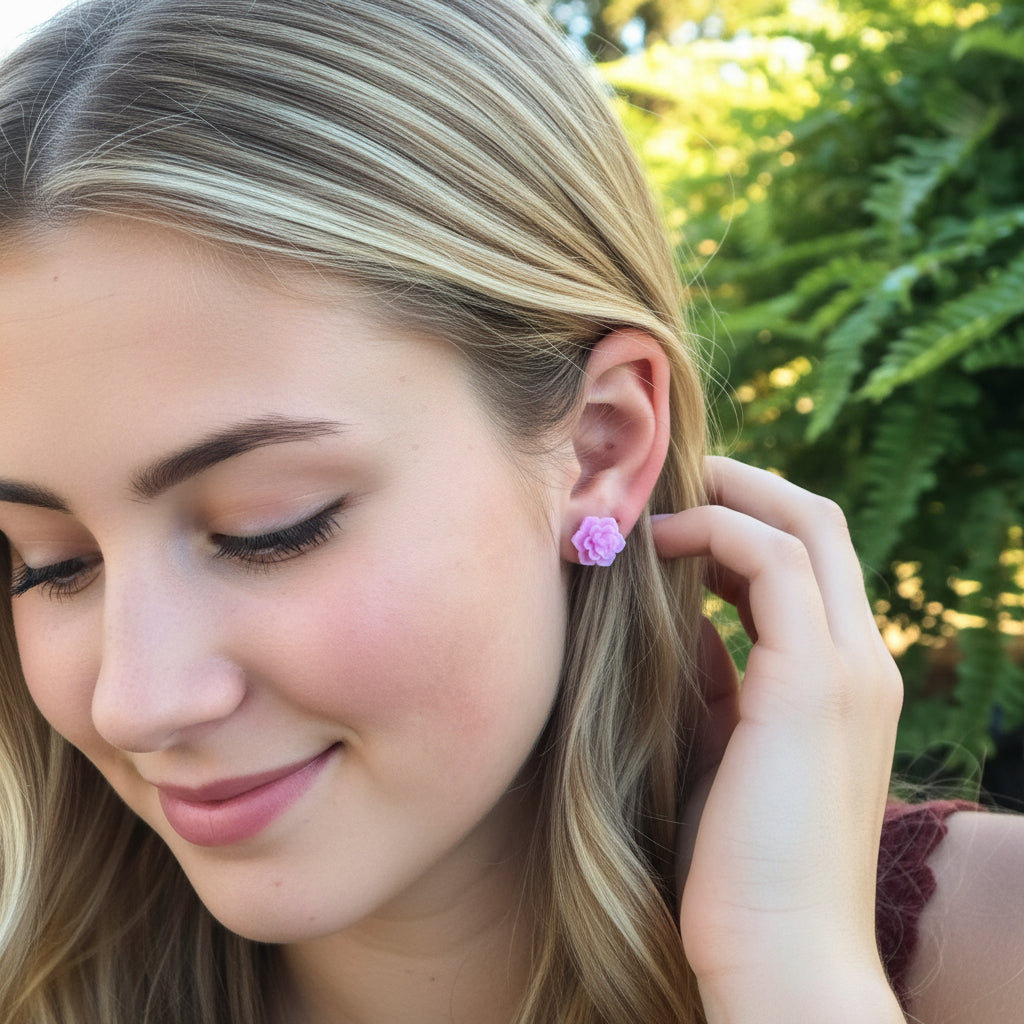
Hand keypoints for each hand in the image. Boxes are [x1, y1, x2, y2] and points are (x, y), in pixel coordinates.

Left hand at [653, 458, 903, 1020]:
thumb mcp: (725, 749)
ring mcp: (846, 667)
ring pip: (801, 526)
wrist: (778, 958)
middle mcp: (861, 661)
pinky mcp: (812, 682)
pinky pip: (770, 562)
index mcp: (843, 680)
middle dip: (743, 487)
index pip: (810, 561)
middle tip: (670, 480)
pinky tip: (655, 546)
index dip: (746, 521)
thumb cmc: (737, 865)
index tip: (677, 518)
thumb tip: (681, 618)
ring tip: (653, 504)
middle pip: (817, 523)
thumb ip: (717, 680)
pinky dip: (713, 536)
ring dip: (724, 498)